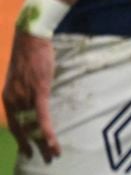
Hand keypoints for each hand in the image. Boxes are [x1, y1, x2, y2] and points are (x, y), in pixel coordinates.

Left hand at [3, 31, 59, 162]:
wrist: (30, 38)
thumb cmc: (30, 54)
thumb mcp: (24, 77)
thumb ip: (26, 91)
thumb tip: (35, 99)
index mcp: (8, 98)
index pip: (14, 125)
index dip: (21, 140)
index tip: (28, 152)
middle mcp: (14, 101)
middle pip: (24, 130)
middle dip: (33, 147)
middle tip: (43, 160)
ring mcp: (26, 97)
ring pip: (35, 127)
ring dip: (45, 143)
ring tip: (53, 155)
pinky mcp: (39, 92)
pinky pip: (42, 118)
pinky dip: (47, 132)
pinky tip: (53, 143)